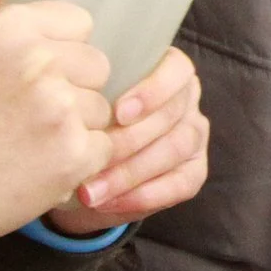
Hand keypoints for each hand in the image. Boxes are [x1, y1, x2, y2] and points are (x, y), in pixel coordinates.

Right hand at [0, 0, 112, 270]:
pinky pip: (103, 148)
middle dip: (74, 90)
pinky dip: (78, 164)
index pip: (79, 23)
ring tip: (25, 147)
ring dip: (76, 130)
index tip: (37, 77)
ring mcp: (58, 107)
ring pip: (101, 109)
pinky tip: (36, 169)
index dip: (62, 52)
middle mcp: (38, 59)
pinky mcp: (71, 153)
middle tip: (28, 118)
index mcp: (8, 27)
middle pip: (97, 65)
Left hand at [44, 47, 209, 233]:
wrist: (79, 176)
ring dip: (130, 173)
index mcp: (164, 72)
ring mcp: (193, 135)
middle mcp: (185, 100)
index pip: (176, 69)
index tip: (120, 113)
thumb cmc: (82, 126)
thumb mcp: (82, 102)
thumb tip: (76, 90)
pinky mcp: (195, 171)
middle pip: (171, 113)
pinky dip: (144, 195)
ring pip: (176, 148)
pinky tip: (110, 202)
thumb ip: (88, 91)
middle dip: (129, 140)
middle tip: (91, 158)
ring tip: (91, 190)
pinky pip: (181, 183)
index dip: (153, 90)